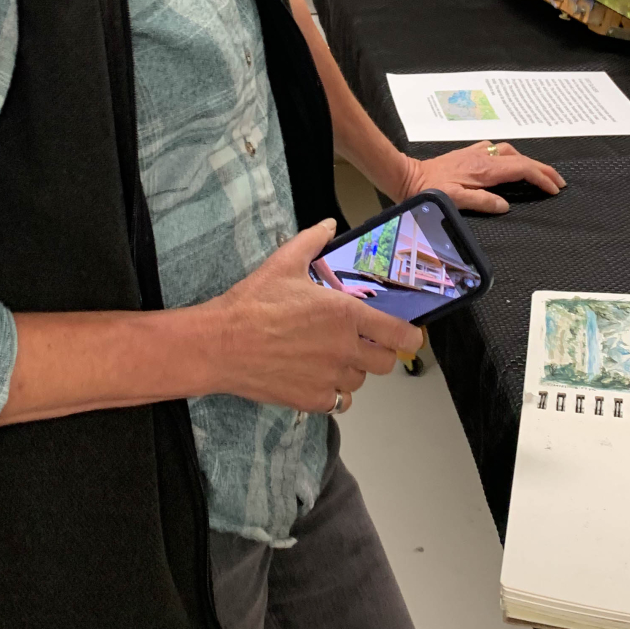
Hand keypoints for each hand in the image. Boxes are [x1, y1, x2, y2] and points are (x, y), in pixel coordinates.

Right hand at [213, 221, 421, 414]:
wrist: (220, 344)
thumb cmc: (252, 304)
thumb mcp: (284, 263)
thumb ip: (313, 242)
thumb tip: (327, 225)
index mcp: (345, 314)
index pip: (399, 334)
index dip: (409, 336)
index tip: (408, 335)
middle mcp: (344, 349)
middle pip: (385, 363)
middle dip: (378, 353)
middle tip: (362, 343)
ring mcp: (329, 378)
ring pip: (360, 382)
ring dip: (353, 371)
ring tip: (332, 357)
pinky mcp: (312, 400)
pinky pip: (339, 402)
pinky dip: (333, 392)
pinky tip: (317, 377)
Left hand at [398, 143, 565, 215]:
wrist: (408, 176)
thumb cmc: (429, 191)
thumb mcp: (455, 201)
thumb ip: (482, 202)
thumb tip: (506, 205)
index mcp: (485, 169)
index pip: (522, 169)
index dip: (541, 178)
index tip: (554, 189)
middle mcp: (484, 157)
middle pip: (521, 159)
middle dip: (542, 169)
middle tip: (559, 182)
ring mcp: (476, 153)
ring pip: (511, 152)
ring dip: (528, 162)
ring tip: (540, 174)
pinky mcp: (469, 154)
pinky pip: (498, 151)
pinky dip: (512, 157)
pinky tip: (511, 164)